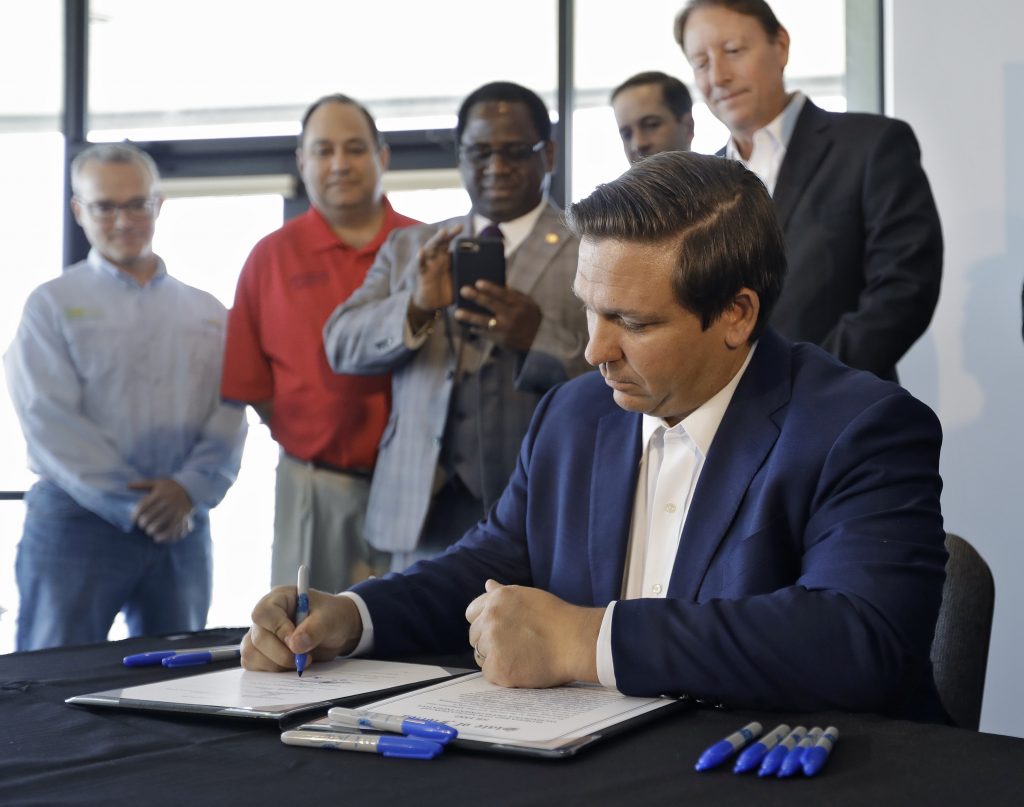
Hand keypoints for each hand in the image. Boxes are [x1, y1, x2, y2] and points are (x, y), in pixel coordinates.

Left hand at [129, 479, 193, 542]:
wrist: (191, 488)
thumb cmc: (171, 486)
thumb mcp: (157, 483)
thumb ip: (142, 485)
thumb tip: (128, 485)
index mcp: (158, 493)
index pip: (142, 506)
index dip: (135, 514)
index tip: (133, 519)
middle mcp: (166, 501)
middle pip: (149, 516)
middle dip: (143, 523)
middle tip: (142, 525)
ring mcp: (174, 509)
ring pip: (159, 523)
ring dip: (151, 530)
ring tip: (149, 531)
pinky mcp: (182, 516)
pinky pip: (172, 528)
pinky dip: (164, 536)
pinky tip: (157, 538)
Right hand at [241, 587, 362, 671]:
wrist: (337, 631)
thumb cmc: (332, 617)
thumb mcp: (330, 619)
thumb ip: (315, 629)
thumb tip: (295, 645)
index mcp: (279, 599)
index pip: (264, 613)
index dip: (278, 629)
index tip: (296, 642)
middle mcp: (265, 617)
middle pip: (258, 638)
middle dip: (282, 654)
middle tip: (305, 659)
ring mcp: (260, 636)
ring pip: (252, 655)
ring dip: (277, 665)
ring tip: (301, 662)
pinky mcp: (260, 654)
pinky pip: (255, 666)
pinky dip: (273, 672)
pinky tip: (291, 667)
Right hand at [409, 224, 463, 322]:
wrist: (434, 304)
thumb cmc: (448, 291)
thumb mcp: (462, 281)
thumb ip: (471, 275)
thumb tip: (491, 274)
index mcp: (447, 258)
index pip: (450, 242)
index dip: (454, 234)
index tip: (461, 226)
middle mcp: (438, 259)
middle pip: (441, 243)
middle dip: (448, 234)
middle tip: (457, 228)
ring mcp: (430, 265)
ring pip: (431, 249)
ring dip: (436, 240)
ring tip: (443, 233)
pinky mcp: (423, 274)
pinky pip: (421, 265)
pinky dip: (420, 259)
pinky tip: (421, 252)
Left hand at [454, 281, 542, 351]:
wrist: (539, 342)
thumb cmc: (532, 319)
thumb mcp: (529, 304)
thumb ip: (515, 295)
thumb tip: (500, 285)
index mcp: (520, 305)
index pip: (503, 294)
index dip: (489, 288)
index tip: (477, 282)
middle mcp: (512, 317)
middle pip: (491, 304)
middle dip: (475, 296)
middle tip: (463, 291)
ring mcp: (505, 329)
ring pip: (484, 321)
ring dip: (469, 316)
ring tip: (457, 313)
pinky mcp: (501, 341)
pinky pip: (485, 333)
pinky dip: (475, 329)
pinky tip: (468, 326)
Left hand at [465, 579, 603, 687]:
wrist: (575, 642)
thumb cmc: (556, 618)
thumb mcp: (527, 596)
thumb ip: (502, 593)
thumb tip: (488, 584)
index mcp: (496, 600)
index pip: (471, 613)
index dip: (484, 623)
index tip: (501, 630)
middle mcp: (490, 619)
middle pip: (474, 636)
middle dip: (489, 642)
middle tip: (515, 645)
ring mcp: (492, 643)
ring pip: (480, 655)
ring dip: (494, 658)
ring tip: (519, 656)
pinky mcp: (498, 668)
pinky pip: (489, 673)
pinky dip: (502, 674)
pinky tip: (520, 668)